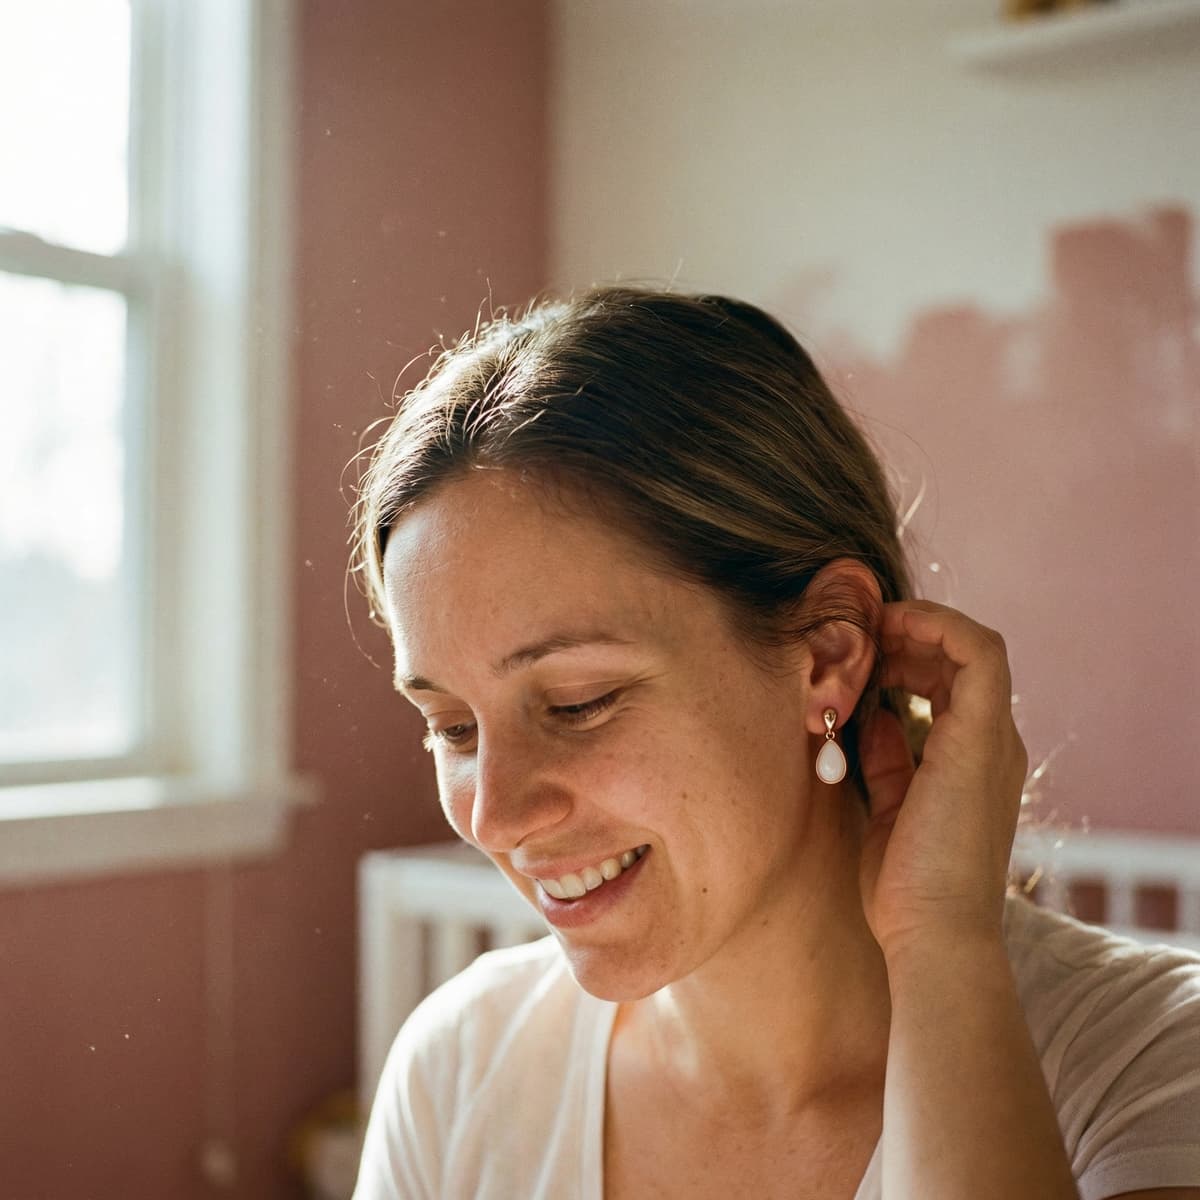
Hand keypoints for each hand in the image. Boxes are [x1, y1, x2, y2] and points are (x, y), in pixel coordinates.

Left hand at [857, 601, 1026, 960]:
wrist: (933, 936)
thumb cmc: (906, 888)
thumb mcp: (887, 810)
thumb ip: (888, 762)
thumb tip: (875, 718)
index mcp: (973, 762)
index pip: (951, 683)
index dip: (907, 656)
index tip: (859, 656)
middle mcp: (992, 745)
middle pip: (960, 659)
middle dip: (907, 636)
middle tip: (857, 636)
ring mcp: (993, 741)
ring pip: (972, 647)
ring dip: (918, 628)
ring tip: (867, 631)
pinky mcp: (981, 739)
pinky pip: (978, 653)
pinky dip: (937, 627)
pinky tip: (890, 629)